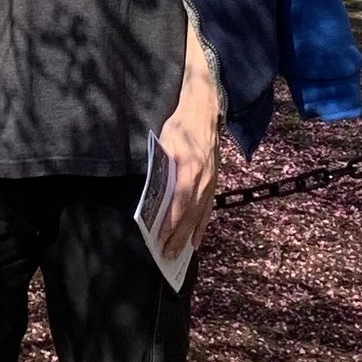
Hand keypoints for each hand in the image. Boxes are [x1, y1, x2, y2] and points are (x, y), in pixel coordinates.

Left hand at [152, 31, 226, 259]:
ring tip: (178, 255)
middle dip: (177, 236)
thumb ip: (157, 164)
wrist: (204, 105)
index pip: (179, 202)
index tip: (158, 240)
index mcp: (189, 166)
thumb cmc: (177, 121)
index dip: (169, 223)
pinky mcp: (215, 179)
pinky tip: (195, 241)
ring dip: (189, 236)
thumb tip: (146, 189)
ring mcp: (212, 179)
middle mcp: (204, 176)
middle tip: (165, 256)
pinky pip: (209, 207)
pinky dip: (202, 225)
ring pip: (201, 214)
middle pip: (190, 214)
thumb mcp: (163, 139)